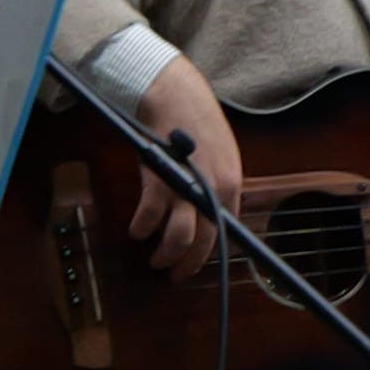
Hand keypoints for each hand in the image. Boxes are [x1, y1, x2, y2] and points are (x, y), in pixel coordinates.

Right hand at [131, 57, 242, 279]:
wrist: (177, 95)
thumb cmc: (197, 125)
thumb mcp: (221, 157)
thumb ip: (217, 187)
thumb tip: (211, 217)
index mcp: (232, 184)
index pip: (225, 233)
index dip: (208, 255)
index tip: (195, 265)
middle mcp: (214, 189)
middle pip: (203, 242)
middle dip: (186, 265)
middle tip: (172, 274)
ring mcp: (187, 185)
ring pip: (178, 238)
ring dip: (165, 255)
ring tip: (155, 259)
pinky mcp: (159, 179)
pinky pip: (149, 218)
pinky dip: (141, 228)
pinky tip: (137, 230)